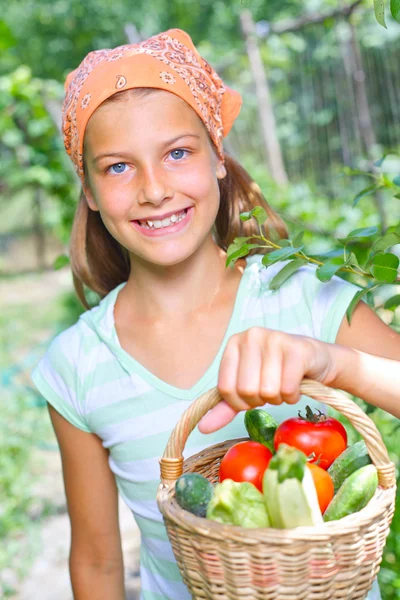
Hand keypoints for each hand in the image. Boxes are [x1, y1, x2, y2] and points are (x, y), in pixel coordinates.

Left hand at [198, 328, 337, 432]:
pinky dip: (292, 396)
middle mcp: (252, 336)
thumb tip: (202, 427)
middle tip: (271, 391)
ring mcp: (274, 339)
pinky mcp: (297, 349)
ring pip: (267, 390)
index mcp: (234, 343)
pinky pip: (287, 389)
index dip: (239, 402)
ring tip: (284, 386)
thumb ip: (225, 405)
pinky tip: (296, 384)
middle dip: (260, 400)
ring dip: (278, 398)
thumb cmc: (277, 373)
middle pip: (245, 390)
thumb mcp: (248, 387)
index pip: (225, 387)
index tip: (252, 397)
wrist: (315, 361)